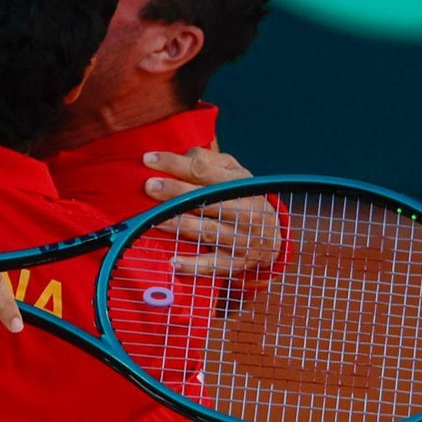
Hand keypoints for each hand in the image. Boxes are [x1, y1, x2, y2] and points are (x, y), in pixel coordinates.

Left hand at [142, 147, 280, 275]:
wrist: (272, 236)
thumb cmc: (243, 197)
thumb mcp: (234, 174)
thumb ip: (209, 162)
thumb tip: (181, 156)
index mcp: (240, 184)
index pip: (204, 171)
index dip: (176, 164)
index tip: (149, 159)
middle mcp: (243, 211)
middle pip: (205, 200)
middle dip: (176, 192)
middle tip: (149, 186)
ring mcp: (239, 238)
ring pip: (206, 231)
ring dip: (179, 225)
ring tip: (154, 219)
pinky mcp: (234, 262)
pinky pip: (212, 265)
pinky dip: (192, 265)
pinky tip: (172, 262)